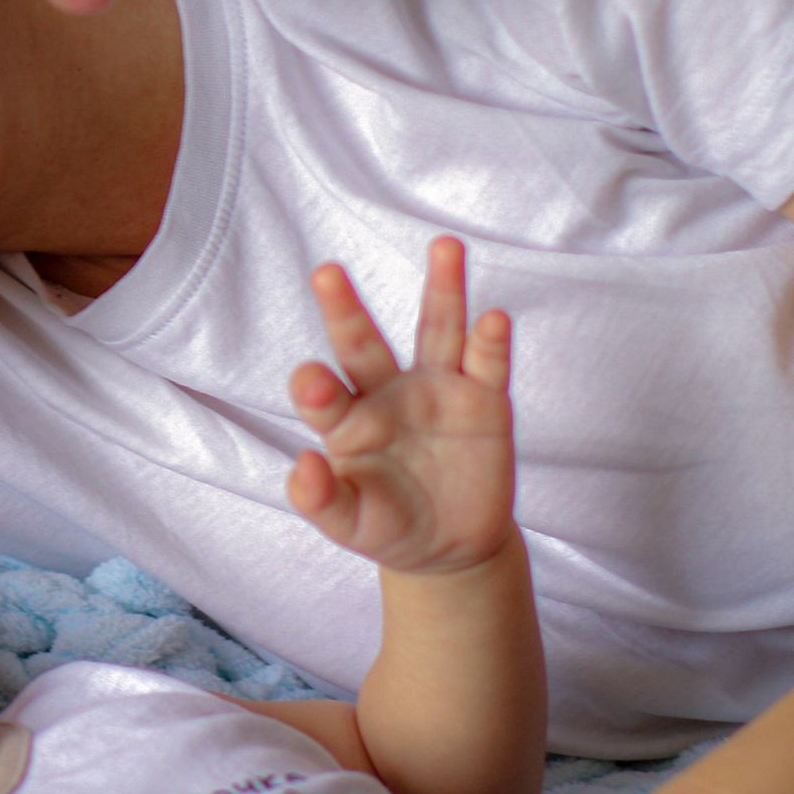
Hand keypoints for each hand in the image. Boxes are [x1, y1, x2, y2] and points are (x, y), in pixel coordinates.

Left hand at [290, 238, 515, 574]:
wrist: (451, 547)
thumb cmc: (388, 524)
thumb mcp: (350, 523)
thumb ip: (322, 500)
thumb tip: (300, 468)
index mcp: (349, 420)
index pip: (325, 395)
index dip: (316, 388)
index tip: (310, 383)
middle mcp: (389, 393)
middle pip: (364, 344)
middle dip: (346, 309)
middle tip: (325, 272)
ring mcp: (438, 390)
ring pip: (437, 330)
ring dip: (442, 289)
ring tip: (444, 246)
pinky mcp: (485, 402)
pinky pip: (488, 365)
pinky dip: (491, 342)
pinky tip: (493, 318)